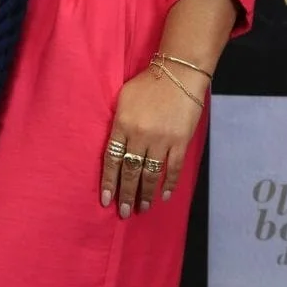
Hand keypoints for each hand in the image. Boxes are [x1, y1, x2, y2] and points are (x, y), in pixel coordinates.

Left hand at [100, 66, 205, 217]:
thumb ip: (118, 123)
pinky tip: (163, 196)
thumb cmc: (147, 83)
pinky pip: (173, 168)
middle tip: (124, 212)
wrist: (178, 74)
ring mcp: (161, 140)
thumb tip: (116, 145)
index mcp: (122, 124)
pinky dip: (168, 183)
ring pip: (151, 174)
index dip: (108, 182)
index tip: (106, 200)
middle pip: (130, 171)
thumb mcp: (123, 99)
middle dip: (127, 194)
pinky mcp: (180, 141)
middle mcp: (140, 135)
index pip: (111, 159)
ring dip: (146, 193)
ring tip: (142, 208)